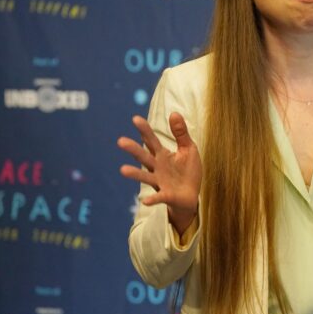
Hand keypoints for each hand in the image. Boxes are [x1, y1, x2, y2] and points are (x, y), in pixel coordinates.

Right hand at [117, 113, 201, 233]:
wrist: (191, 196)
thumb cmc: (188, 171)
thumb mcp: (188, 149)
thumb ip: (181, 133)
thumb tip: (174, 113)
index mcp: (162, 155)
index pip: (151, 141)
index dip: (144, 130)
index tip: (135, 119)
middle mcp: (157, 168)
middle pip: (144, 157)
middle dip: (134, 149)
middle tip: (120, 141)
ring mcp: (161, 182)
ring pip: (146, 177)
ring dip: (135, 174)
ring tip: (123, 170)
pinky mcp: (167, 195)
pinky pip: (159, 197)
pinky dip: (152, 199)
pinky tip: (144, 201)